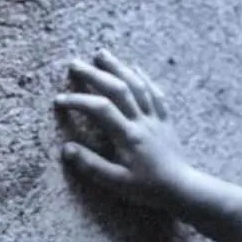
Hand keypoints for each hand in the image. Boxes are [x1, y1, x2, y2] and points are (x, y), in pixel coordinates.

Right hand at [55, 49, 190, 207]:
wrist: (182, 188)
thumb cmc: (148, 188)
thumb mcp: (117, 183)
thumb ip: (92, 166)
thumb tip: (67, 148)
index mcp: (130, 136)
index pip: (101, 109)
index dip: (79, 101)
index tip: (60, 100)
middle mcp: (144, 122)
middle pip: (119, 89)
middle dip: (96, 74)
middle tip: (75, 64)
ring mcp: (156, 119)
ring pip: (138, 86)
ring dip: (119, 68)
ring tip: (102, 54)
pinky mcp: (166, 120)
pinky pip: (156, 93)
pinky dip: (144, 78)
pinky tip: (135, 68)